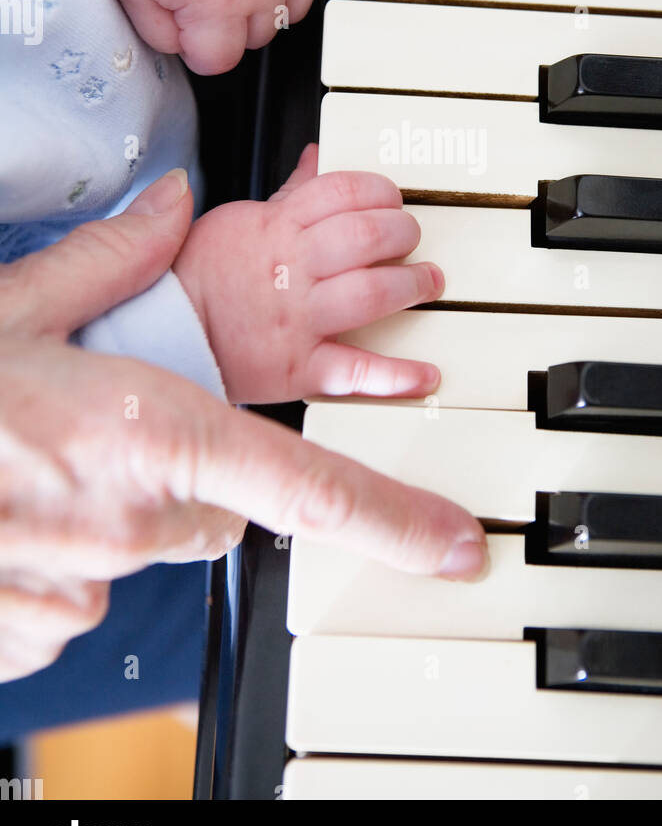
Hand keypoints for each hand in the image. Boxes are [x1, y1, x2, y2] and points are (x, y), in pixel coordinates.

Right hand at [0, 169, 486, 679]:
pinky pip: (93, 596)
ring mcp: (88, 582)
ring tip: (50, 465)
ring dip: (128, 512)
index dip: (396, 521)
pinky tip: (23, 515)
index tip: (455, 548)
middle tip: (116, 427)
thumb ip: (116, 256)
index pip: (307, 487)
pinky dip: (74, 560)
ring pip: (158, 547)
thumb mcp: (19, 302)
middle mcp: (134, 518)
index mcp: (152, 432)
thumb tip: (174, 200)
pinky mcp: (43, 625)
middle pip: (225, 505)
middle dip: (194, 469)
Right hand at [174, 144, 442, 402]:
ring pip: (372, 294)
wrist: (156, 335)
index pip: (344, 191)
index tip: (392, 199)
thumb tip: (317, 157)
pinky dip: (398, 376)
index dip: (380, 191)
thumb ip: (289, 192)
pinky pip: (356, 372)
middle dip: (403, 232)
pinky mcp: (299, 369)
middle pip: (367, 236)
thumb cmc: (194, 279)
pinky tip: (426, 374)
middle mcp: (291, 271)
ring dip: (412, 285)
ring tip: (427, 283)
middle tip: (411, 238)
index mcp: (275, 228)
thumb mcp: (237, 219)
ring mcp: (298, 321)